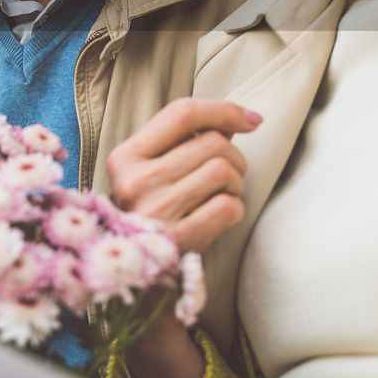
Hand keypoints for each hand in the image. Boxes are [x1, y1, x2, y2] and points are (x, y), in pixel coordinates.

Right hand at [107, 98, 259, 252]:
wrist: (132, 267)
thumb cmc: (147, 210)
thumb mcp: (150, 170)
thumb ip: (185, 141)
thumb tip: (236, 119)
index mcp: (126, 157)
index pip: (182, 114)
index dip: (224, 111)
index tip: (251, 120)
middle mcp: (135, 181)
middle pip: (212, 143)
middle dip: (235, 156)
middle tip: (230, 172)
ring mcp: (155, 212)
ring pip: (223, 171)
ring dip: (236, 182)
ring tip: (224, 193)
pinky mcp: (177, 241)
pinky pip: (227, 207)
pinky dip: (235, 208)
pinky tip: (222, 214)